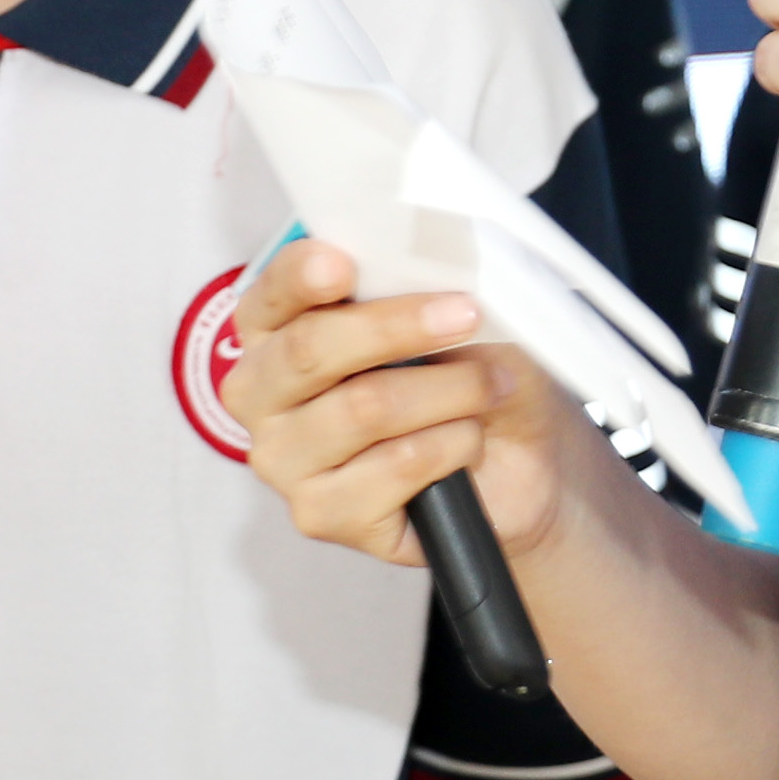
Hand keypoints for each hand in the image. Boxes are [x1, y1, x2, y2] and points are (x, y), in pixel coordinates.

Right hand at [222, 238, 622, 573]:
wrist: (516, 469)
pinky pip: (396, 464)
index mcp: (276, 331)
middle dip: (397, 326)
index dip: (300, 276)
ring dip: (449, 389)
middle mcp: (262, 394)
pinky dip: (452, 443)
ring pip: (364, 407)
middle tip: (466, 314)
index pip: (270, 294)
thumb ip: (425, 292)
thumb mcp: (456, 322)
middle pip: (310, 349)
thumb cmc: (471, 381)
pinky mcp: (322, 513)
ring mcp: (284, 460)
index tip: (343, 265)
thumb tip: (434, 270)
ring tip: (492, 384)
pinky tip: (469, 441)